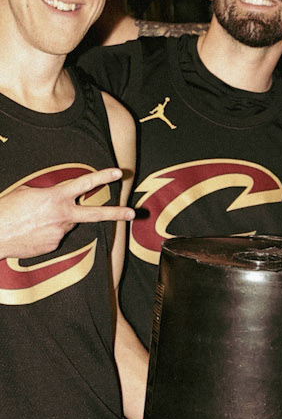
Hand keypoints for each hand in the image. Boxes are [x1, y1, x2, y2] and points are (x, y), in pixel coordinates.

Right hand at [0, 166, 133, 259]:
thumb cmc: (6, 209)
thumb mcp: (27, 192)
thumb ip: (48, 193)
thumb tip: (59, 197)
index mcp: (55, 198)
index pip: (84, 184)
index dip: (102, 177)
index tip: (118, 173)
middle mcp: (62, 216)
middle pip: (95, 214)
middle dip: (116, 213)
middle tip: (133, 213)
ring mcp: (59, 233)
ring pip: (68, 223)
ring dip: (59, 220)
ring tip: (36, 219)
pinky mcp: (53, 245)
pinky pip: (56, 235)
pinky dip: (49, 231)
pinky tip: (33, 231)